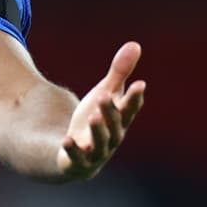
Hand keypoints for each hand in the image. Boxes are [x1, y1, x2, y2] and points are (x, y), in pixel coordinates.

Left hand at [57, 41, 145, 180]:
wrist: (77, 154)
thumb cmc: (95, 119)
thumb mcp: (104, 93)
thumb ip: (118, 73)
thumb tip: (135, 44)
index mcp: (120, 121)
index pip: (130, 109)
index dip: (134, 97)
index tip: (140, 83)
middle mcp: (112, 138)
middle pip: (115, 124)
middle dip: (111, 110)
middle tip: (105, 94)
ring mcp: (96, 153)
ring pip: (100, 142)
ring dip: (98, 130)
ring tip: (93, 115)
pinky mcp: (78, 162)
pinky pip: (76, 158)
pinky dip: (73, 150)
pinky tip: (67, 140)